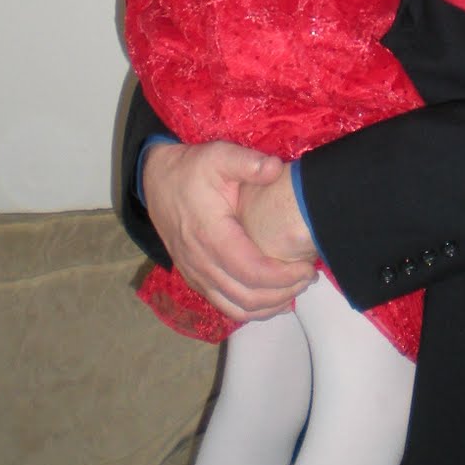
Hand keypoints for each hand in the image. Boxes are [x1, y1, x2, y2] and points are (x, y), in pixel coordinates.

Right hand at [141, 140, 316, 320]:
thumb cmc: (192, 169)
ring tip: (295, 291)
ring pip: (236, 309)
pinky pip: (224, 305)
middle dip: (284, 293)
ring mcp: (196, 274)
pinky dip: (250, 309)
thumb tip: (275, 168)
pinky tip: (271, 300)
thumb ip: (248, 162)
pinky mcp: (194, 278)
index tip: (308, 269)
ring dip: (269, 307)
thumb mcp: (219, 156)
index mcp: (212, 235)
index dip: (283, 277)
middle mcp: (201, 262)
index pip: (252, 272)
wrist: (156, 181)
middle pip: (248, 297)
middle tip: (308, 278)